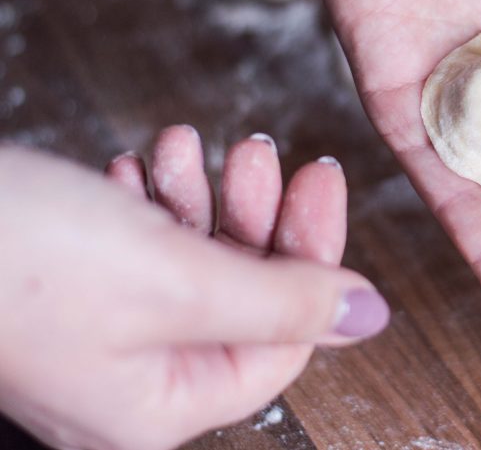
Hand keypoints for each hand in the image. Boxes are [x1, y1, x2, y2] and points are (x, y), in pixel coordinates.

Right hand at [0, 128, 387, 449]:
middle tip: (258, 150)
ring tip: (183, 145)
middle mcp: (131, 385)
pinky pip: (138, 245)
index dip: (314, 254)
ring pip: (190, 260)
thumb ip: (284, 301)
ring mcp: (97, 337)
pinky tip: (138, 162)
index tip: (322, 177)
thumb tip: (372, 317)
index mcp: (160, 408)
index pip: (284, 337)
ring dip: (199, 194)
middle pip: (240, 293)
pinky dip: (150, 197)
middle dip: (253, 211)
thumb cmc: (16, 258)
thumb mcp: (174, 280)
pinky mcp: (69, 290)